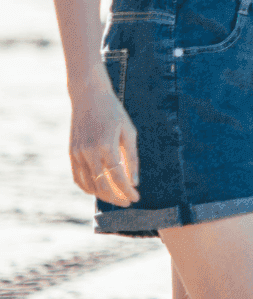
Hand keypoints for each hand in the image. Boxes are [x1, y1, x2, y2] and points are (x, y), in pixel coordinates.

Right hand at [70, 85, 138, 206]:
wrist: (88, 97)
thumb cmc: (114, 113)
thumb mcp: (129, 132)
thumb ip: (132, 158)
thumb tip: (135, 181)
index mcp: (106, 145)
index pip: (117, 177)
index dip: (127, 190)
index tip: (136, 198)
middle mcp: (88, 152)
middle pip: (101, 185)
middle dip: (116, 197)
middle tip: (128, 202)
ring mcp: (77, 154)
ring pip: (88, 184)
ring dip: (102, 195)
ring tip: (116, 197)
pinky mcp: (71, 153)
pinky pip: (77, 177)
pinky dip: (88, 187)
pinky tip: (99, 190)